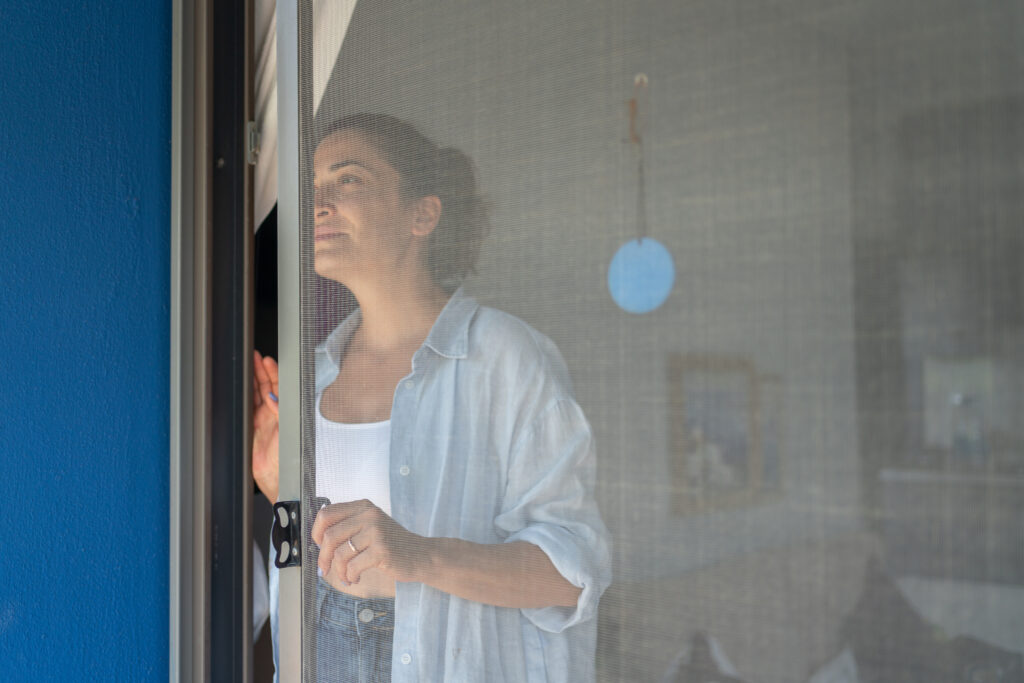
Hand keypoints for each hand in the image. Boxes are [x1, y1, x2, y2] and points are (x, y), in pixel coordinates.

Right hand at [252, 350, 279, 502]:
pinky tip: (241, 386)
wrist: (277, 478)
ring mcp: (262, 421)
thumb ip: (280, 413)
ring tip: (248, 365)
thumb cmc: (288, 459)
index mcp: (286, 412)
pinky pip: (246, 408)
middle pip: (266, 387)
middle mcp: (274, 414)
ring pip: (255, 394)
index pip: (280, 387)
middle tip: (254, 357)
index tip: (266, 360)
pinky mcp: (251, 428)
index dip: (274, 373)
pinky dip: (243, 396)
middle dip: (260, 371)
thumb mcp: (287, 431)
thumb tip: (272, 398)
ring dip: (252, 380)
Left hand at [312, 500, 426, 585]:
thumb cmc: (391, 544)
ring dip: (339, 571)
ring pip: (340, 554)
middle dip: (323, 557)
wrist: (420, 555)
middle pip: (330, 536)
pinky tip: (356, 578)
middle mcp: (369, 515)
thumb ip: (347, 527)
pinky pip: (353, 566)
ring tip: (346, 576)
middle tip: (325, 569)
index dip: (316, 532)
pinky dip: (350, 576)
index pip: (327, 514)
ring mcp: (376, 532)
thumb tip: (317, 541)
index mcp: (363, 507)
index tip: (319, 546)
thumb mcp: (369, 526)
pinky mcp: (381, 550)